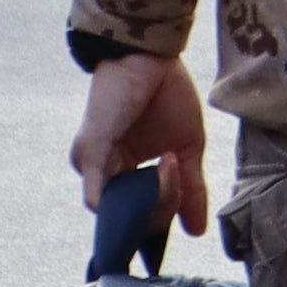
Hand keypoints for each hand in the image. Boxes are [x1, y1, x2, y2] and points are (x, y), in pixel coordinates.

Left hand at [71, 49, 204, 222]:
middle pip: (132, 218)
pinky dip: (131, 196)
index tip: (188, 209)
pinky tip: (158, 171)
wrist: (150, 56)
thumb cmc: (165, 94)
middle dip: (163, 208)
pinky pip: (98, 198)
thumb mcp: (187, 148)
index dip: (166, 216)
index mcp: (127, 171)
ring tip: (172, 163)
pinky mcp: (89, 155)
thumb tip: (198, 230)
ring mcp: (93, 166)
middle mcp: (106, 173)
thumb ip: (190, 189)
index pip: (143, 213)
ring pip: (119, 212)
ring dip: (154, 198)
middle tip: (181, 175)